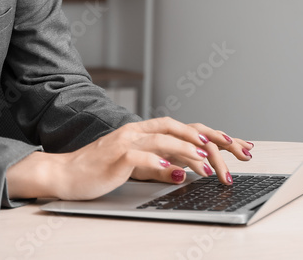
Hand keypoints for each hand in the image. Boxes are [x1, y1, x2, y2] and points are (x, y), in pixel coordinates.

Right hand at [6, 117, 253, 200]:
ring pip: (163, 139)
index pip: (182, 127)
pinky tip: (173, 170)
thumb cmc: (100, 171)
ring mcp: (125, 141)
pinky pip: (140, 156)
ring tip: (207, 165)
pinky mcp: (116, 156)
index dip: (209, 134)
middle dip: (208, 138)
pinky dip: (158, 162)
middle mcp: (136, 131)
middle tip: (234, 150)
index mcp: (143, 131)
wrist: (66, 174)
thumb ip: (160, 166)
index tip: (236, 145)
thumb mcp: (137, 167)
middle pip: (178, 128)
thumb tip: (185, 171)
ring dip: (188, 152)